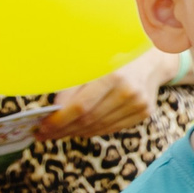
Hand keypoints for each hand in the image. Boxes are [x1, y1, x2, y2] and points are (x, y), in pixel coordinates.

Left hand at [40, 48, 175, 139]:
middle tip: (45, 134)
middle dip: (63, 129)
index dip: (59, 120)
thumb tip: (54, 110)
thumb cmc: (115, 58)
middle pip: (89, 119)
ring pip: (99, 127)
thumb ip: (72, 85)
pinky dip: (93, 131)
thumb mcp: (92, 63)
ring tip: (59, 133)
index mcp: (113, 76)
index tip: (42, 126)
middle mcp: (128, 92)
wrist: (151, 59)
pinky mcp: (143, 112)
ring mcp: (138, 104)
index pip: (80, 106)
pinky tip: (80, 130)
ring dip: (76, 132)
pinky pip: (112, 128)